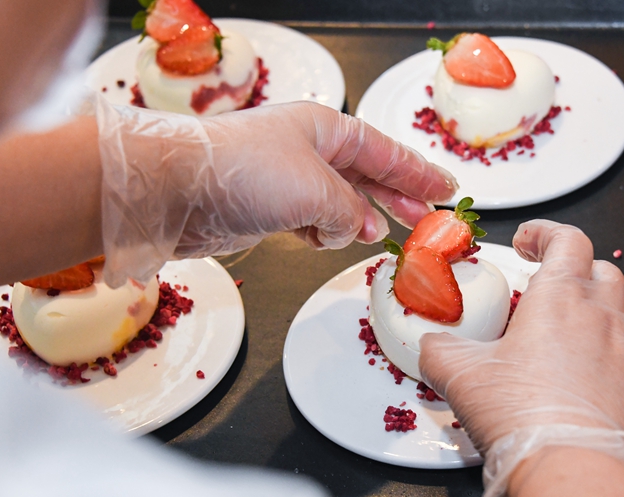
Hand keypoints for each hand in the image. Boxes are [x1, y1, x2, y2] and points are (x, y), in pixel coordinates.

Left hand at [95, 98, 456, 286]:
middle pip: (366, 176)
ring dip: (356, 222)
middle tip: (423, 220)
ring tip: (374, 236)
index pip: (384, 151)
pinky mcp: (268, 208)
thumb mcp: (317, 188)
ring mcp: (287, 179)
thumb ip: (349, 211)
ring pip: (339, 204)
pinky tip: (325, 241)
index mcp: (325, 128)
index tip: (444, 189)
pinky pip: (311, 223)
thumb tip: (352, 227)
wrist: (179, 190)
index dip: (417, 173)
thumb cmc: (243, 171)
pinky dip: (323, 234)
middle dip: (396, 199)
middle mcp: (307, 150)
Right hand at [419, 220, 623, 452]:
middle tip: (549, 288)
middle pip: (600, 270)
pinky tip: (622, 351)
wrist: (569, 467)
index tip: (528, 242)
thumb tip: (431, 344)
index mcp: (559, 298)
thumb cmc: (520, 415)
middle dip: (573, 271)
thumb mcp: (457, 373)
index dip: (545, 233)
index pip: (566, 240)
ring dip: (607, 306)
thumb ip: (438, 349)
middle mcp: (602, 315)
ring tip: (583, 322)